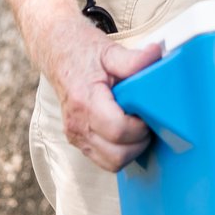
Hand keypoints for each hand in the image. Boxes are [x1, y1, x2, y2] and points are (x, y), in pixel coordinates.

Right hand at [44, 16, 163, 171]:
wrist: (58, 53)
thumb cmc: (83, 52)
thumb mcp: (109, 50)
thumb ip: (133, 59)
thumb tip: (156, 55)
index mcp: (85, 101)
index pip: (118, 130)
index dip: (139, 127)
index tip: (146, 114)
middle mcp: (77, 124)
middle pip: (116, 156)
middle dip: (138, 143)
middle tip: (145, 122)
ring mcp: (75, 135)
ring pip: (111, 164)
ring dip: (130, 151)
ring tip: (137, 128)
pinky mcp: (77, 140)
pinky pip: (103, 160)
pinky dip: (119, 152)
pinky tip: (126, 132)